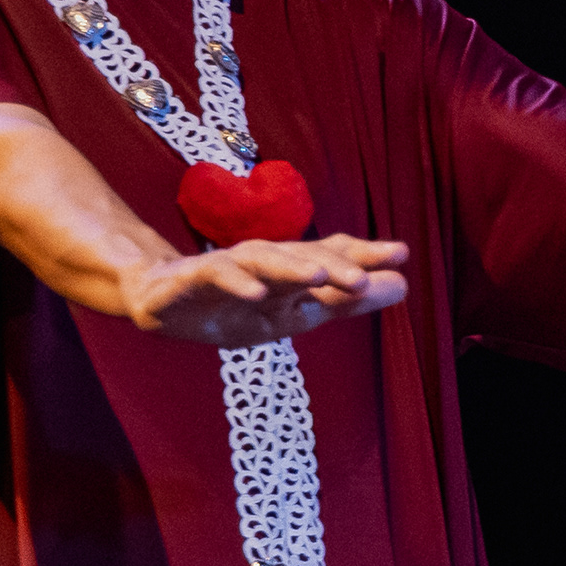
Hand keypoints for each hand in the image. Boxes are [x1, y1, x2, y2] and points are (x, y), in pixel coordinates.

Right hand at [122, 236, 410, 345]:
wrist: (160, 302)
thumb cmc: (237, 305)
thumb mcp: (296, 311)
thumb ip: (347, 300)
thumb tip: (405, 284)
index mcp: (290, 270)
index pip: (331, 256)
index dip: (363, 254)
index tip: (401, 254)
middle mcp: (262, 263)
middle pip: (301, 258)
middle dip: (333, 266)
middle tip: (365, 277)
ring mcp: (226, 270)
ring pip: (261, 262)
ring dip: (289, 268)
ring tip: (319, 276)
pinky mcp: (189, 282)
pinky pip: (214, 278)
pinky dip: (235, 284)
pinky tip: (256, 295)